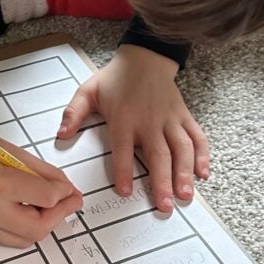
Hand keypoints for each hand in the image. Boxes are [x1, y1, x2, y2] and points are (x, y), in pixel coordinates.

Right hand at [0, 126, 82, 247]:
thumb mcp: (12, 152)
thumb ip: (43, 173)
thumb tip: (66, 189)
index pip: (45, 198)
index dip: (64, 194)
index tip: (70, 188)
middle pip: (38, 228)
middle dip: (59, 216)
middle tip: (69, 201)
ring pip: (26, 239)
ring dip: (44, 224)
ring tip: (49, 205)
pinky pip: (10, 238)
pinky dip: (26, 227)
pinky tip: (30, 210)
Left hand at [58, 46, 209, 213]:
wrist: (146, 57)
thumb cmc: (115, 78)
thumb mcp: (89, 91)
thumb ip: (74, 113)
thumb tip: (60, 135)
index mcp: (124, 118)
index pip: (123, 149)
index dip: (124, 171)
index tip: (125, 191)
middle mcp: (149, 121)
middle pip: (158, 155)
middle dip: (162, 182)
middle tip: (165, 206)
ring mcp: (169, 119)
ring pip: (181, 149)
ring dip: (184, 173)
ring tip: (185, 196)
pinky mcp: (183, 117)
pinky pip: (197, 137)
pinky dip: (203, 156)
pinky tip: (203, 175)